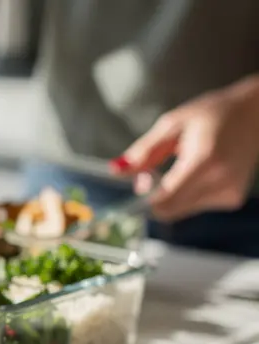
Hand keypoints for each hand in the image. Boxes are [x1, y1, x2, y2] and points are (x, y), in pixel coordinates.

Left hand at [110, 76, 258, 221]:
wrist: (256, 114)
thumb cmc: (212, 114)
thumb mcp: (173, 124)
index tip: (138, 183)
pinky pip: (195, 207)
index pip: (165, 201)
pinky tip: (195, 173)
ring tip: (180, 167)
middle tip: (151, 173)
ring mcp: (229, 193)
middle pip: (169, 211)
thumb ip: (144, 151)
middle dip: (153, 198)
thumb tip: (116, 170)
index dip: (143, 200)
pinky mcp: (232, 199)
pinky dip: (187, 195)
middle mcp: (220, 181)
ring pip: (180, 212)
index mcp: (204, 161)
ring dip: (170, 196)